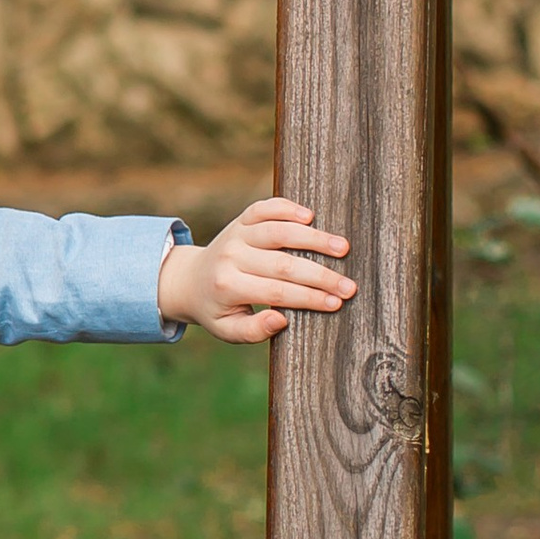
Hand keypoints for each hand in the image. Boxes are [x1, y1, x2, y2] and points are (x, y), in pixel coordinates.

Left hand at [158, 196, 355, 343]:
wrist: (189, 280)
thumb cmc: (217, 309)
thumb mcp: (228, 330)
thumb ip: (253, 331)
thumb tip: (281, 318)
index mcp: (228, 286)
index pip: (276, 292)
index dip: (309, 298)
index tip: (337, 303)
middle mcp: (231, 256)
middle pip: (283, 264)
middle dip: (321, 275)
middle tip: (350, 286)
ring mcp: (236, 234)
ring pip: (278, 231)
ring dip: (313, 238)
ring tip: (343, 248)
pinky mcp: (241, 219)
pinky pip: (264, 208)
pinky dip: (286, 208)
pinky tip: (311, 216)